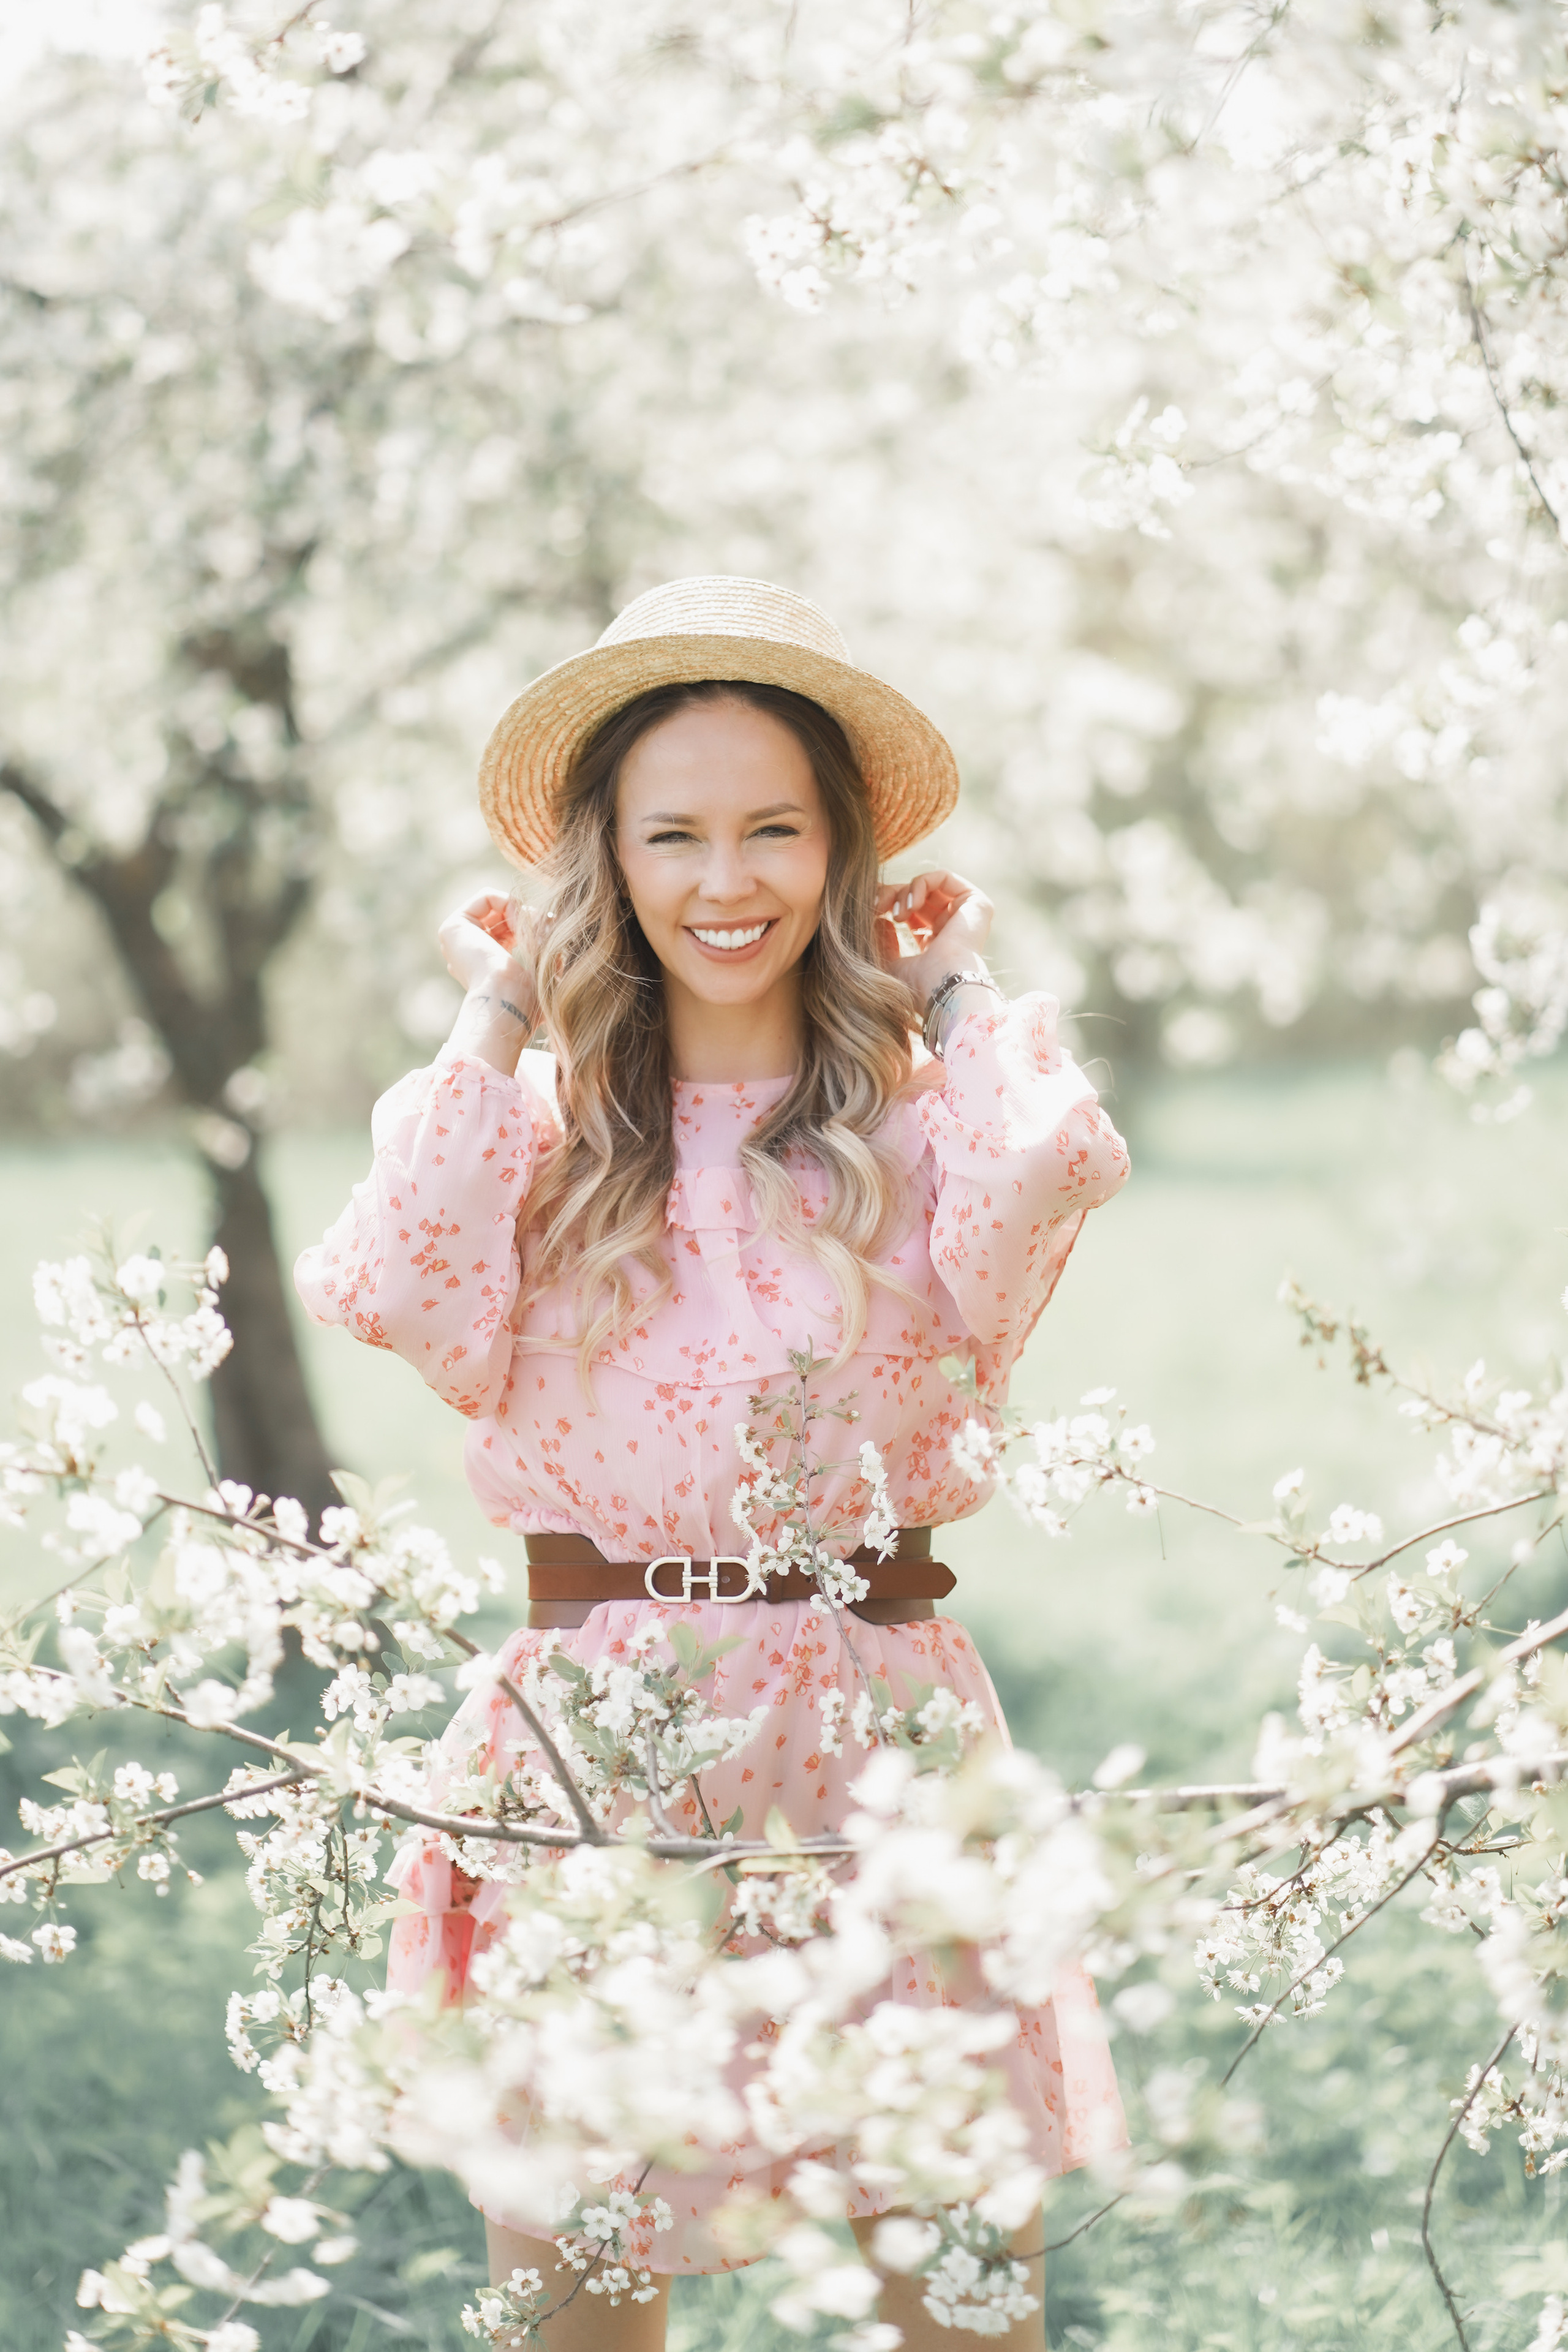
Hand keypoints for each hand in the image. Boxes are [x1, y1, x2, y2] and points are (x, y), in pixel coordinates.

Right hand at [438, 890, 540, 1025]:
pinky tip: (519, 922)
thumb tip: (551, 923)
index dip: (532, 928)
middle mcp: (467, 954)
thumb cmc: (529, 998)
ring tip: (535, 930)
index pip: (510, 932)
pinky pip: (487, 897)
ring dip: (523, 912)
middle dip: (529, 918)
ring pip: (498, 907)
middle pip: (504, 917)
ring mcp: (457, 941)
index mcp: (483, 968)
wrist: (508, 1002)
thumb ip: (546, 948)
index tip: (550, 936)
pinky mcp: (452, 927)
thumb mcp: (543, 970)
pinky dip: (510, 903)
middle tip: (548, 927)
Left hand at [873, 870, 994, 1012]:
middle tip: (875, 907)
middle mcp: (954, 928)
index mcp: (938, 945)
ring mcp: (967, 915)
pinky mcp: (976, 903)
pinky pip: (943, 877)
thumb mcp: (888, 963)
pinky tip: (911, 905)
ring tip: (897, 915)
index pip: (912, 914)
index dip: (888, 906)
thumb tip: (879, 921)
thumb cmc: (916, 985)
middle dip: (892, 896)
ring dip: (903, 893)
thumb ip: (881, 942)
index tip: (869, 911)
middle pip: (918, 897)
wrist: (942, 987)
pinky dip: (920, 884)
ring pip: (928, 886)